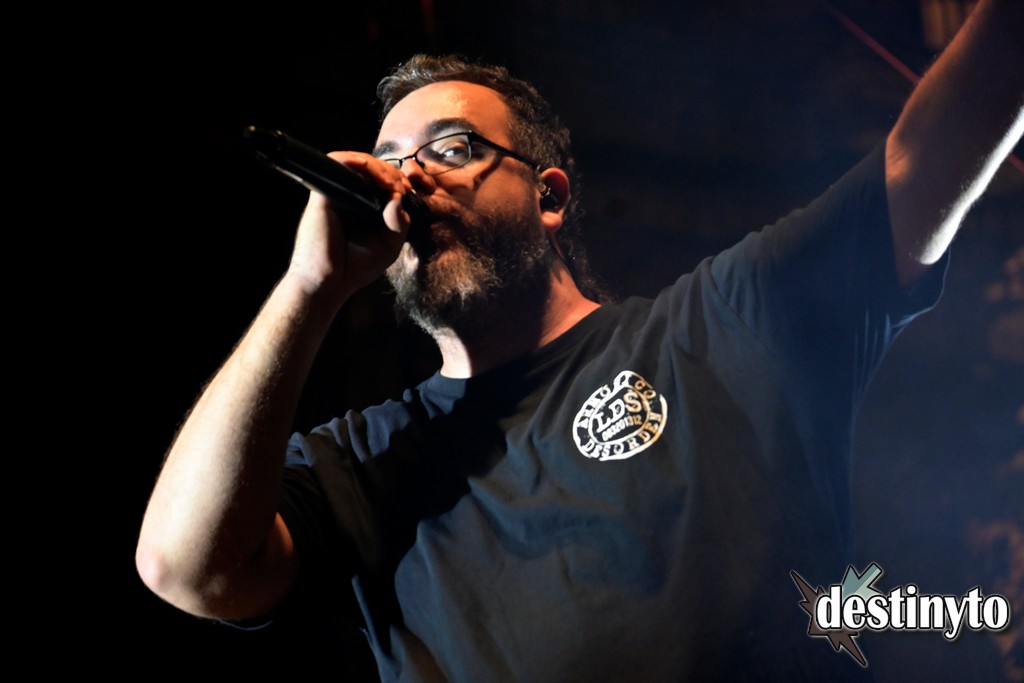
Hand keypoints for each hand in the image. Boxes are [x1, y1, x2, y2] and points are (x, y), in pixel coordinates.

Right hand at [285, 152, 412, 306]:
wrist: (328, 284)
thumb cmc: (355, 268)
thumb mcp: (389, 246)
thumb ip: (399, 222)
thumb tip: (398, 197)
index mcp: (362, 207)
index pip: (379, 180)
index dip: (397, 179)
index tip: (410, 191)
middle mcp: (347, 197)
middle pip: (369, 167)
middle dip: (391, 172)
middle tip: (403, 187)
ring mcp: (334, 194)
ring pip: (354, 161)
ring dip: (377, 167)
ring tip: (391, 184)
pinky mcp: (323, 194)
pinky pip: (336, 163)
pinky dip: (355, 161)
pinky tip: (374, 176)